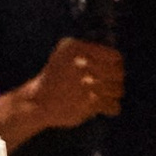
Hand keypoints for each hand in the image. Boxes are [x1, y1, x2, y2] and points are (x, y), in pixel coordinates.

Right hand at [0, 38, 123, 146]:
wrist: (37, 101)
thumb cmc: (56, 77)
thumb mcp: (66, 54)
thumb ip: (90, 52)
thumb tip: (118, 60)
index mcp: (75, 48)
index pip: (114, 57)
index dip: (116, 66)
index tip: (111, 73)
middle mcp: (80, 63)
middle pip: (117, 73)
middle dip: (115, 81)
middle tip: (108, 87)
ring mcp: (83, 83)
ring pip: (118, 89)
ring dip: (113, 95)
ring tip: (103, 96)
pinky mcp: (86, 103)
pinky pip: (113, 105)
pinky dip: (111, 107)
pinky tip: (102, 107)